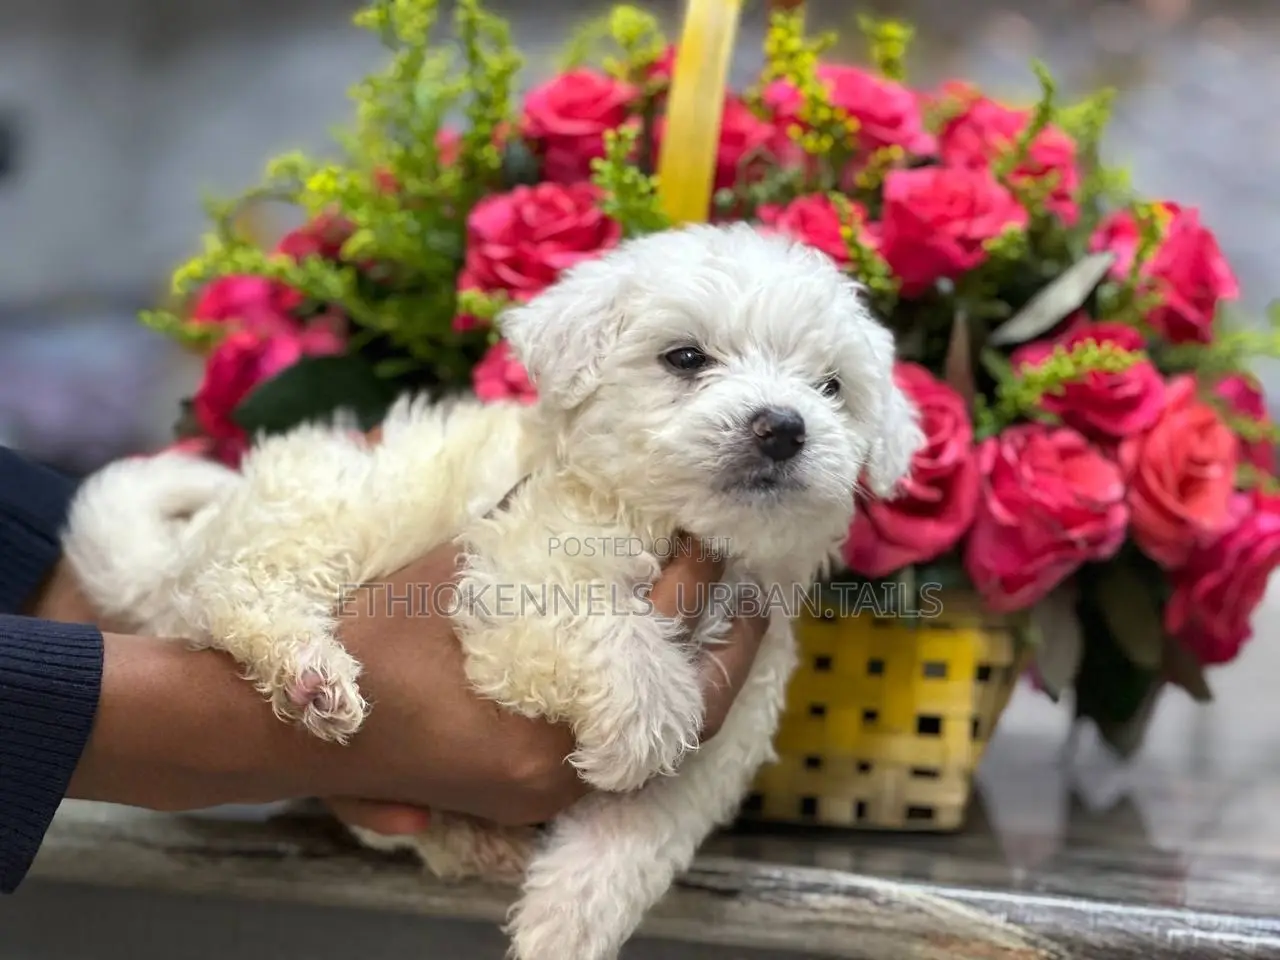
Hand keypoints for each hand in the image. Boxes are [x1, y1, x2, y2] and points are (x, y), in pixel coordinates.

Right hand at [322, 533, 767, 834]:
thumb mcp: (454, 577)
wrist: (289, 729)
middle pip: (683, 717)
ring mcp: (543, 793)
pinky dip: (651, 704)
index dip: (698, 590)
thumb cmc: (365, 646)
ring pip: (657, 741)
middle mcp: (556, 776)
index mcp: (545, 727)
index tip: (719, 540)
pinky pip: (618, 752)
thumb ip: (527, 532)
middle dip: (727, 652)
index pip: (658, 652)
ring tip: (724, 622)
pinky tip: (658, 658)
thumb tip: (580, 470)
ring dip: (696, 681)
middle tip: (757, 595)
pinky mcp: (526, 792)